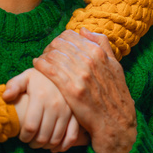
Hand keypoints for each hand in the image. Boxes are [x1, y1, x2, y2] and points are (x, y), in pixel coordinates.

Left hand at [4, 68, 86, 151]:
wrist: (64, 71)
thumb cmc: (41, 77)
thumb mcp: (25, 77)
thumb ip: (13, 86)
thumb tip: (6, 97)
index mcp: (41, 97)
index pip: (31, 126)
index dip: (24, 137)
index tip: (22, 137)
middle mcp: (55, 105)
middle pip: (43, 136)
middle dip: (34, 143)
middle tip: (30, 142)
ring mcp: (68, 111)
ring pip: (56, 138)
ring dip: (47, 146)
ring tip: (40, 143)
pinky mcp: (77, 114)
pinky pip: (72, 136)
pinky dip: (64, 146)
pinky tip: (55, 147)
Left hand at [33, 29, 135, 152]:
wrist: (116, 122)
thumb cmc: (115, 94)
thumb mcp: (115, 65)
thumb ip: (101, 44)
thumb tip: (83, 30)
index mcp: (99, 53)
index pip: (71, 35)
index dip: (60, 39)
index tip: (57, 46)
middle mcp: (90, 61)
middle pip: (59, 44)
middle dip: (50, 46)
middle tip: (47, 53)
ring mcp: (81, 75)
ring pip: (53, 55)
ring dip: (45, 55)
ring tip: (42, 61)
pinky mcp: (71, 90)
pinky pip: (50, 70)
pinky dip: (41, 64)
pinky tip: (37, 65)